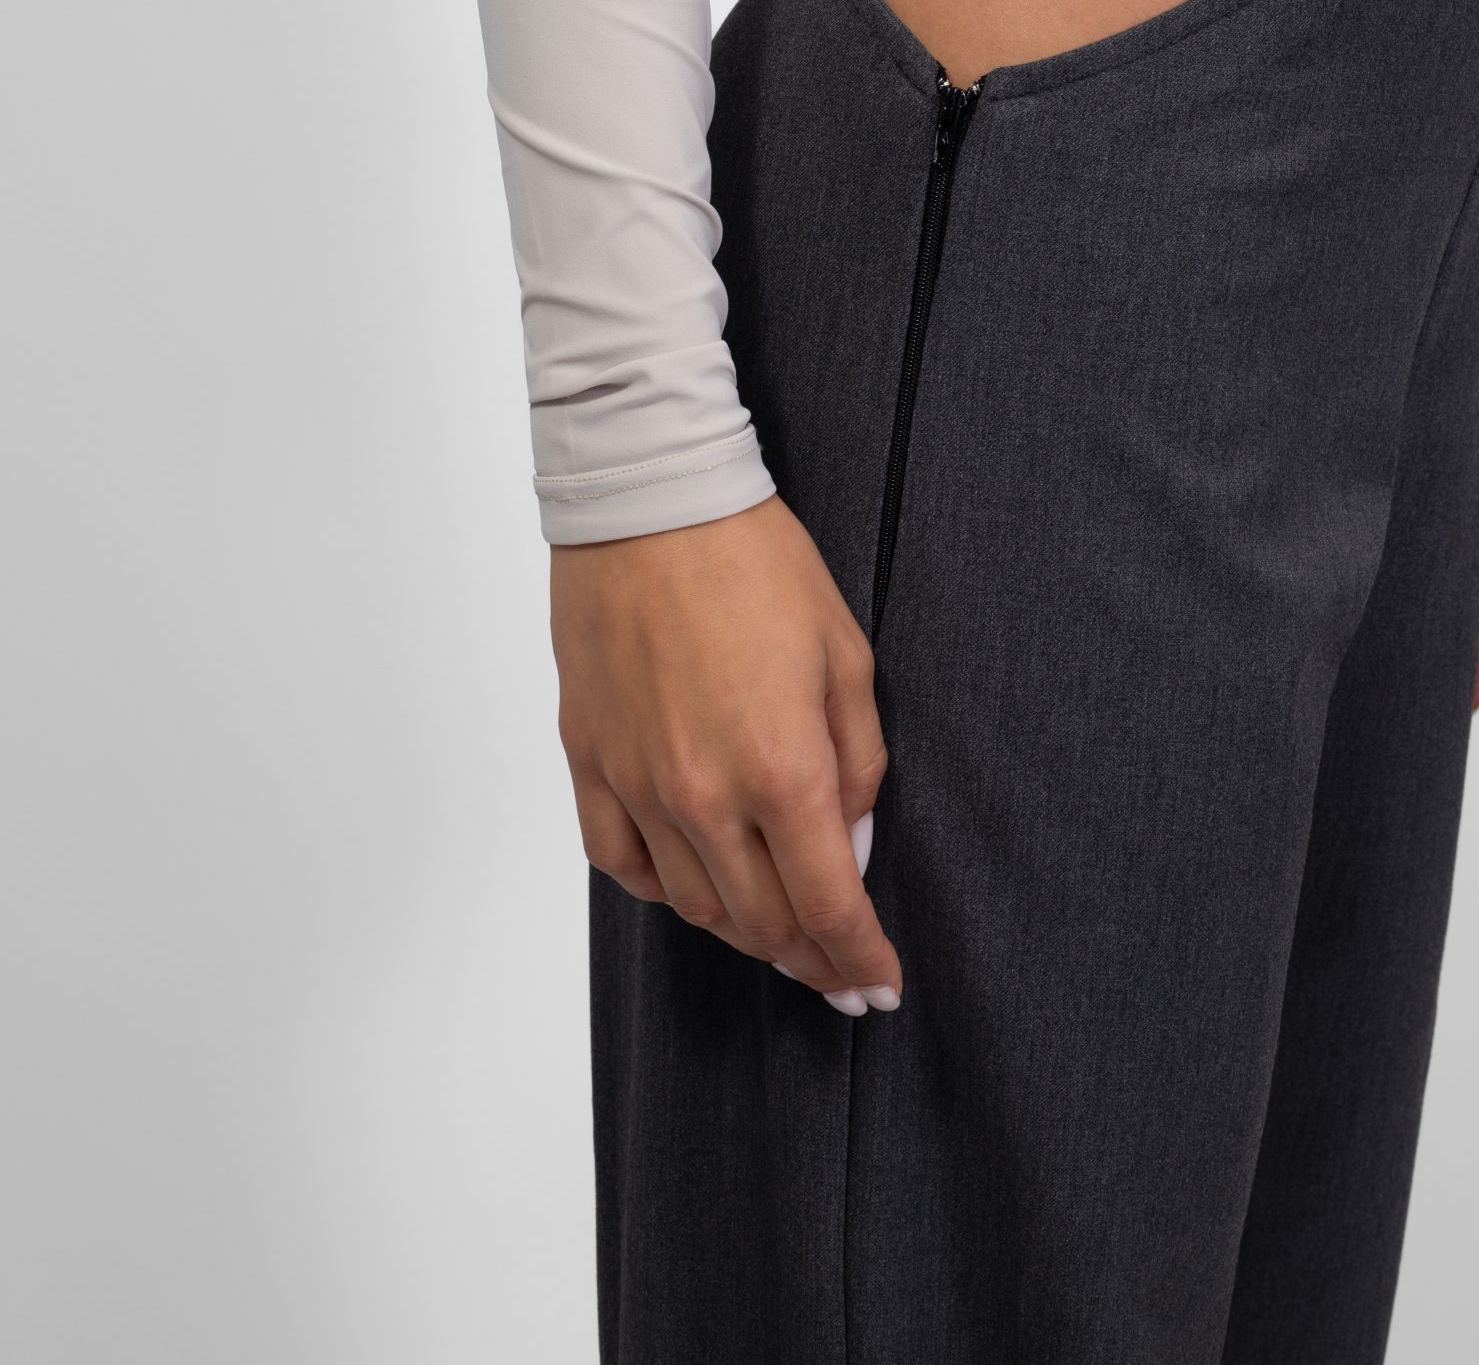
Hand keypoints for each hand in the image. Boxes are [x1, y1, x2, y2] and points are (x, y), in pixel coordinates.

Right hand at [550, 495, 900, 1015]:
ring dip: (743, 932)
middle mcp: (704, 794)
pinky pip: (621, 862)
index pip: (828, 905)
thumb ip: (858, 762)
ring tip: (777, 933)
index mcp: (782, 767)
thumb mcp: (845, 654)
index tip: (881, 985)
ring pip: (693, 905)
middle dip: (810, 959)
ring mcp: (636, 784)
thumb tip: (851, 839)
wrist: (650, 503)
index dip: (861, 957)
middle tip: (839, 971)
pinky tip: (692, 884)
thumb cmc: (756, 562)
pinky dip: (663, 888)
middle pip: (762, 923)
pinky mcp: (589, 760)